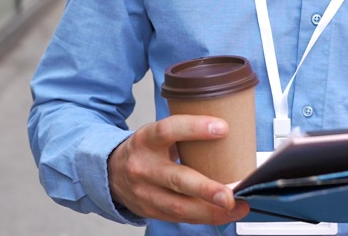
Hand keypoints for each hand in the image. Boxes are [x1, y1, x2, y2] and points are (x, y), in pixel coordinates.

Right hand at [107, 115, 251, 224]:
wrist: (111, 172)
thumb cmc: (144, 149)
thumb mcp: (156, 133)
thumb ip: (183, 133)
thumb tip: (228, 131)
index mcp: (146, 140)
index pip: (168, 131)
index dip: (195, 128)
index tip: (222, 128)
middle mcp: (143, 167)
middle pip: (176, 179)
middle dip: (206, 190)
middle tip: (231, 194)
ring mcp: (146, 193)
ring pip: (180, 207)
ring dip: (212, 210)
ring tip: (237, 207)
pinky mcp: (151, 211)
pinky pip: (181, 218)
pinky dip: (205, 216)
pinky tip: (224, 214)